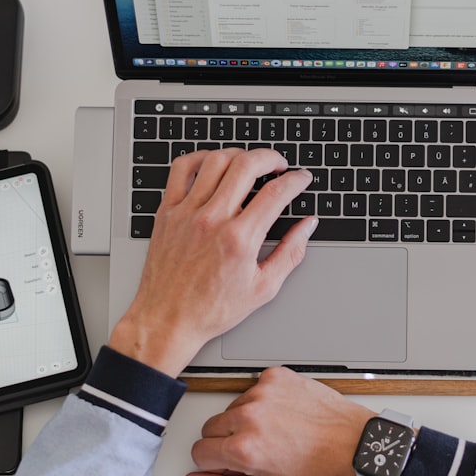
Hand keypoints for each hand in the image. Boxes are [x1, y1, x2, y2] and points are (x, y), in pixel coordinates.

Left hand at [109, 148, 315, 376]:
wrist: (167, 320)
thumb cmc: (211, 309)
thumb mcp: (263, 288)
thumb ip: (291, 253)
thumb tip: (307, 226)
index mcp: (239, 240)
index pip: (276, 193)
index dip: (296, 180)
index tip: (301, 178)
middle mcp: (212, 220)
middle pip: (247, 166)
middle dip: (271, 158)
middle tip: (279, 165)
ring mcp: (187, 213)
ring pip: (216, 161)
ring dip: (239, 155)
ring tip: (250, 163)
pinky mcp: (167, 212)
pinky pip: (181, 169)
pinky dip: (200, 157)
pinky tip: (213, 163)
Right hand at [185, 366, 373, 475]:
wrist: (351, 441)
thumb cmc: (318, 467)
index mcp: (244, 448)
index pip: (199, 451)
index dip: (213, 461)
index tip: (229, 462)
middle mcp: (249, 415)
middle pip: (209, 427)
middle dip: (226, 440)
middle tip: (255, 449)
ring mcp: (262, 392)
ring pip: (230, 407)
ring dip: (244, 420)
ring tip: (274, 431)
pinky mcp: (274, 376)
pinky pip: (251, 388)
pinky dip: (262, 401)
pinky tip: (282, 414)